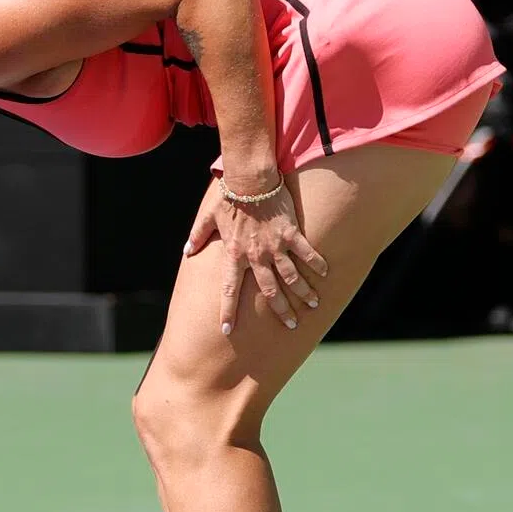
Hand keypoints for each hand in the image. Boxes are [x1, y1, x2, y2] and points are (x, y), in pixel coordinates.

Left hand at [183, 173, 327, 334]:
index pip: (229, 291)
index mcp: (234, 255)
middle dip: (281, 310)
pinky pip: (306, 252)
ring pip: (291, 277)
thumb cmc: (228, 198)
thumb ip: (197, 236)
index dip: (228, 312)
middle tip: (291, 325)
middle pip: (269, 291)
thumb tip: (187, 251)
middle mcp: (255, 256)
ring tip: (312, 305)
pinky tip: (325, 275)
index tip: (227, 331)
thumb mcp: (208, 218)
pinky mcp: (290, 233)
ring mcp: (275, 246)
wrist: (250, 180)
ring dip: (302, 292)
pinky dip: (316, 264)